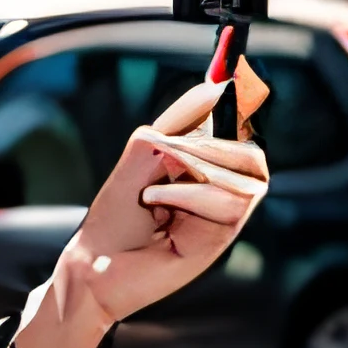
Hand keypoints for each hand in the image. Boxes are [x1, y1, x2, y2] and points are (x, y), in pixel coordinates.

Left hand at [15, 77, 268, 347]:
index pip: (240, 134)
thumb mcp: (143, 153)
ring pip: (245, 182)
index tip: (227, 81)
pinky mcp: (216, 244)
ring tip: (151, 188)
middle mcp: (218, 195)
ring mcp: (219, 221)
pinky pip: (228, 206)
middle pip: (254, 157)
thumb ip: (179, 122)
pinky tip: (155, 202)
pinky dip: (191, 195)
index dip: (238, 109)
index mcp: (205, 171)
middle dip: (219, 144)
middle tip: (176, 147)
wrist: (93, 266)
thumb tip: (215, 88)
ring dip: (198, 171)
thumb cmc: (114, 217)